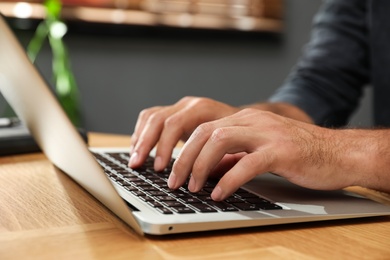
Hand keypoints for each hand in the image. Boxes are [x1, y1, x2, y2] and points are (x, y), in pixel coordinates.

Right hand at [129, 96, 238, 170]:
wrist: (248, 120)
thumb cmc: (244, 136)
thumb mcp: (239, 148)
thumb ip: (224, 162)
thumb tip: (210, 185)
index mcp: (205, 110)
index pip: (176, 124)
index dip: (165, 147)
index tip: (162, 169)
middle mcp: (190, 105)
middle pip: (160, 119)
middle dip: (147, 144)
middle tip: (139, 166)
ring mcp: (181, 107)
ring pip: (151, 117)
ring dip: (140, 139)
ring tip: (135, 161)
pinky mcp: (175, 113)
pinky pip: (151, 118)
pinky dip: (142, 133)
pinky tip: (138, 150)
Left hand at [168, 108, 357, 200]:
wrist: (338, 152)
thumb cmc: (298, 154)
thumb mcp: (259, 151)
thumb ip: (233, 156)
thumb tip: (206, 169)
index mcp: (245, 119)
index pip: (203, 128)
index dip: (183, 149)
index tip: (171, 170)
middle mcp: (253, 121)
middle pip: (206, 132)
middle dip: (185, 158)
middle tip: (175, 182)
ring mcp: (268, 133)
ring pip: (221, 140)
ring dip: (201, 166)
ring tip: (193, 188)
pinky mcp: (282, 151)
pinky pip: (248, 163)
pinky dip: (229, 180)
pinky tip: (220, 194)